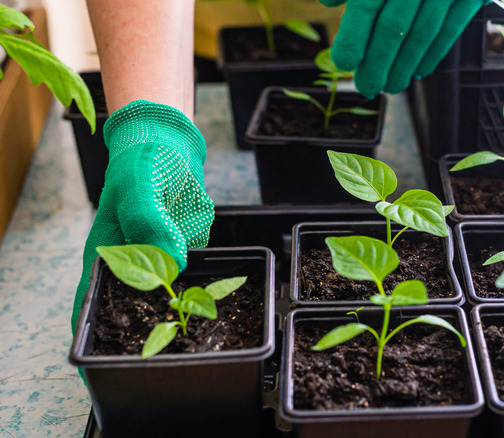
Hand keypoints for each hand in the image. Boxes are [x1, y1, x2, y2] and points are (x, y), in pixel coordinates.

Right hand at [71, 101, 213, 331]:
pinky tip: (212, 301)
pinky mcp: (183, 252)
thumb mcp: (139, 187)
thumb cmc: (141, 164)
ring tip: (193, 335)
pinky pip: (192, 278)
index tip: (99, 366)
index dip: (91, 336)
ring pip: (166, 297)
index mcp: (106, 254)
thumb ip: (149, 223)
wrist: (171, 147)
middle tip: (166, 350)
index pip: (90, 304)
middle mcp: (130, 263)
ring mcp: (158, 259)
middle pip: (132, 307)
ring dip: (177, 313)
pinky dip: (201, 291)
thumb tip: (171, 261)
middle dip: (146, 331)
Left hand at [321, 0, 488, 96]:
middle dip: (378, 62)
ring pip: (424, 31)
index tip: (345, 62)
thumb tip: (326, 1)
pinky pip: (453, 26)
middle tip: (367, 86)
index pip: (367, 3)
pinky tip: (420, 69)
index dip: (355, 36)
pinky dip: (435, 51)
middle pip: (395, 25)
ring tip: (391, 86)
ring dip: (405, 65)